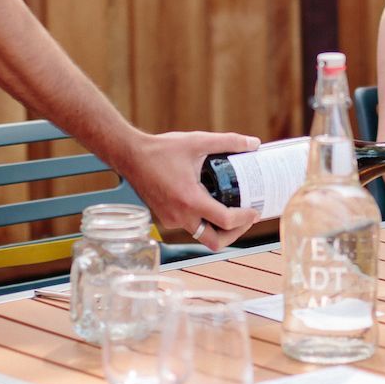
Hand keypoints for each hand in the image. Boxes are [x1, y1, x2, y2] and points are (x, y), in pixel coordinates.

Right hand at [121, 130, 259, 250]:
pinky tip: (210, 203)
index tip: (255, 211)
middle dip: (234, 234)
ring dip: (218, 228)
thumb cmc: (161, 150)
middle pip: (214, 242)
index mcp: (190, 200)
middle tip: (245, 218)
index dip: (244, 219)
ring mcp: (171, 220)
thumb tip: (253, 142)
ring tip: (231, 211)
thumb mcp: (197, 141)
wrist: (130, 155)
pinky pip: (189, 226)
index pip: (225, 221)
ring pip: (201, 235)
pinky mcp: (165, 217)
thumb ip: (228, 142)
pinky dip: (203, 220)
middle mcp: (180, 216)